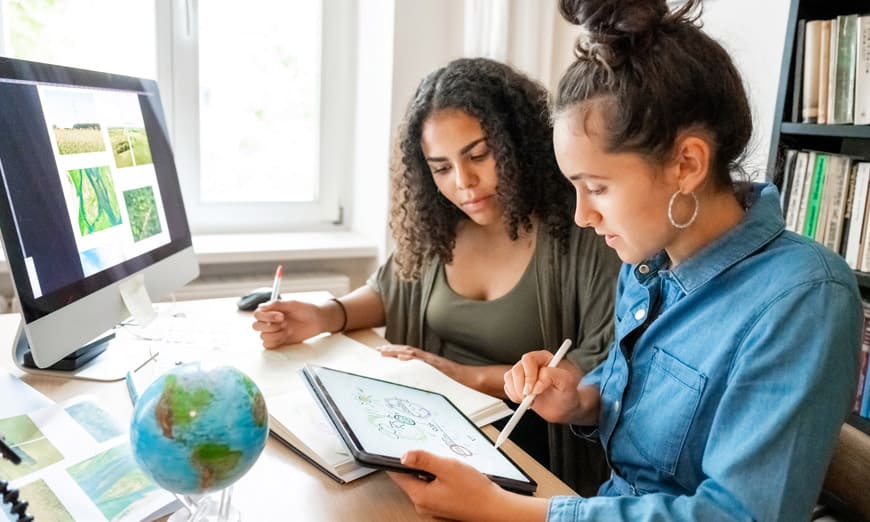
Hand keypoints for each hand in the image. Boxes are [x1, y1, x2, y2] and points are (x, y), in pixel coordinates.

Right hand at [251, 300, 324, 348]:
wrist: (317, 321)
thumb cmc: (306, 310)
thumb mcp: (292, 304)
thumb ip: (277, 304)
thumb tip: (261, 306)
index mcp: (271, 310)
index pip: (257, 314)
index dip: (267, 316)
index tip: (281, 316)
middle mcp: (269, 321)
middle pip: (256, 326)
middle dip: (270, 326)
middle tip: (284, 323)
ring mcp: (273, 331)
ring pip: (262, 336)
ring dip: (275, 334)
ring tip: (288, 329)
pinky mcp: (278, 341)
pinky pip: (268, 345)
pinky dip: (276, 341)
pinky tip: (286, 336)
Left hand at [376, 344, 464, 381]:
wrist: (470, 380)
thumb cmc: (455, 382)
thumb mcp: (436, 378)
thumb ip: (425, 377)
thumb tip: (412, 382)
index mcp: (427, 362)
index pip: (408, 353)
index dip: (394, 351)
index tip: (382, 351)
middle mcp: (428, 359)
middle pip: (407, 351)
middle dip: (392, 350)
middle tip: (378, 350)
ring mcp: (432, 361)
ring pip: (412, 353)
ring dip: (398, 351)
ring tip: (385, 351)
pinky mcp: (437, 365)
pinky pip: (423, 360)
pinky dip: (412, 358)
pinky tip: (402, 357)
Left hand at [388, 450, 510, 520]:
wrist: (494, 508)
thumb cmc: (475, 492)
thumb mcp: (448, 467)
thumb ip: (424, 460)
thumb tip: (404, 455)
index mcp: (419, 496)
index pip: (397, 474)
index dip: (398, 459)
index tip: (404, 448)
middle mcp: (422, 505)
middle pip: (410, 477)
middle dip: (420, 464)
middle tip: (436, 456)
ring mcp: (431, 507)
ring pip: (423, 481)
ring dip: (432, 471)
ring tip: (448, 467)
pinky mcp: (440, 506)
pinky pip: (433, 488)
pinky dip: (439, 479)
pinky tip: (453, 476)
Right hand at [503, 350, 582, 423]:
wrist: (563, 407)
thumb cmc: (567, 393)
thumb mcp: (567, 383)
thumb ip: (553, 377)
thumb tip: (537, 384)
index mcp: (544, 358)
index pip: (529, 360)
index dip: (528, 375)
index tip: (533, 390)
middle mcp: (532, 364)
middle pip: (516, 369)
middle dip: (521, 386)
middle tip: (528, 398)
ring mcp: (523, 373)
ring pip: (509, 377)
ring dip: (516, 392)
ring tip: (529, 400)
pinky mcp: (517, 384)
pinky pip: (507, 387)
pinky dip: (514, 396)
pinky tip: (525, 401)